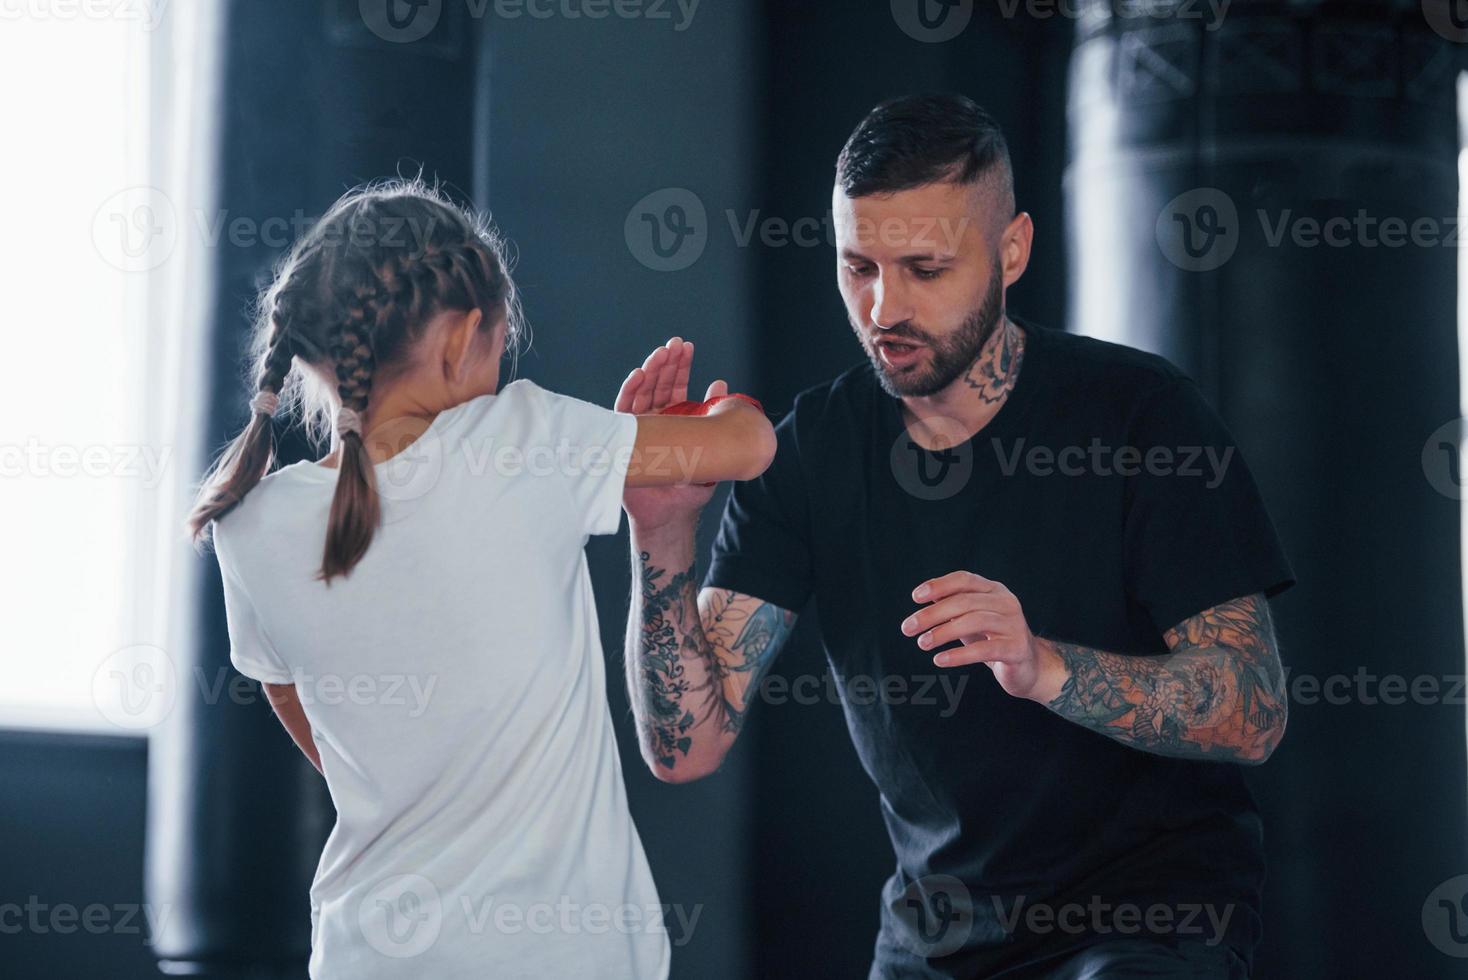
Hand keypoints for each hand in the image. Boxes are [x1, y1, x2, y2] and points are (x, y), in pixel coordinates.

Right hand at [616, 336, 728, 529]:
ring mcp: (638, 430)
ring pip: (641, 394)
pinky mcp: (624, 441)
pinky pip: (624, 413)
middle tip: (675, 345)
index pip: (674, 387)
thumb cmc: (690, 486)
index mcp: (673, 420)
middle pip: (657, 385)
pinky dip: (630, 392)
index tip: (687, 347)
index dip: (680, 367)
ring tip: (661, 354)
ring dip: (650, 371)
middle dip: (665, 363)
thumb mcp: (709, 446)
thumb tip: (720, 384)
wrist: (672, 515)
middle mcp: (654, 421)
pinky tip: (639, 375)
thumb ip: (712, 417)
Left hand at [901, 571, 1064, 702]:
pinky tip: (940, 660)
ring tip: (922, 643)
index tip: (915, 597)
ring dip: (942, 632)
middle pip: (964, 602)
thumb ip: (951, 605)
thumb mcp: (970, 619)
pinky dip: (958, 654)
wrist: (1027, 668)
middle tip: (908, 628)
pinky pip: (984, 650)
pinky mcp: (1017, 649)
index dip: (939, 585)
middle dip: (932, 614)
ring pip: (974, 622)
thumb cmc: (992, 639)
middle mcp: (1007, 603)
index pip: (964, 579)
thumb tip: (923, 596)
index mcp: (994, 590)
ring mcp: (1014, 625)